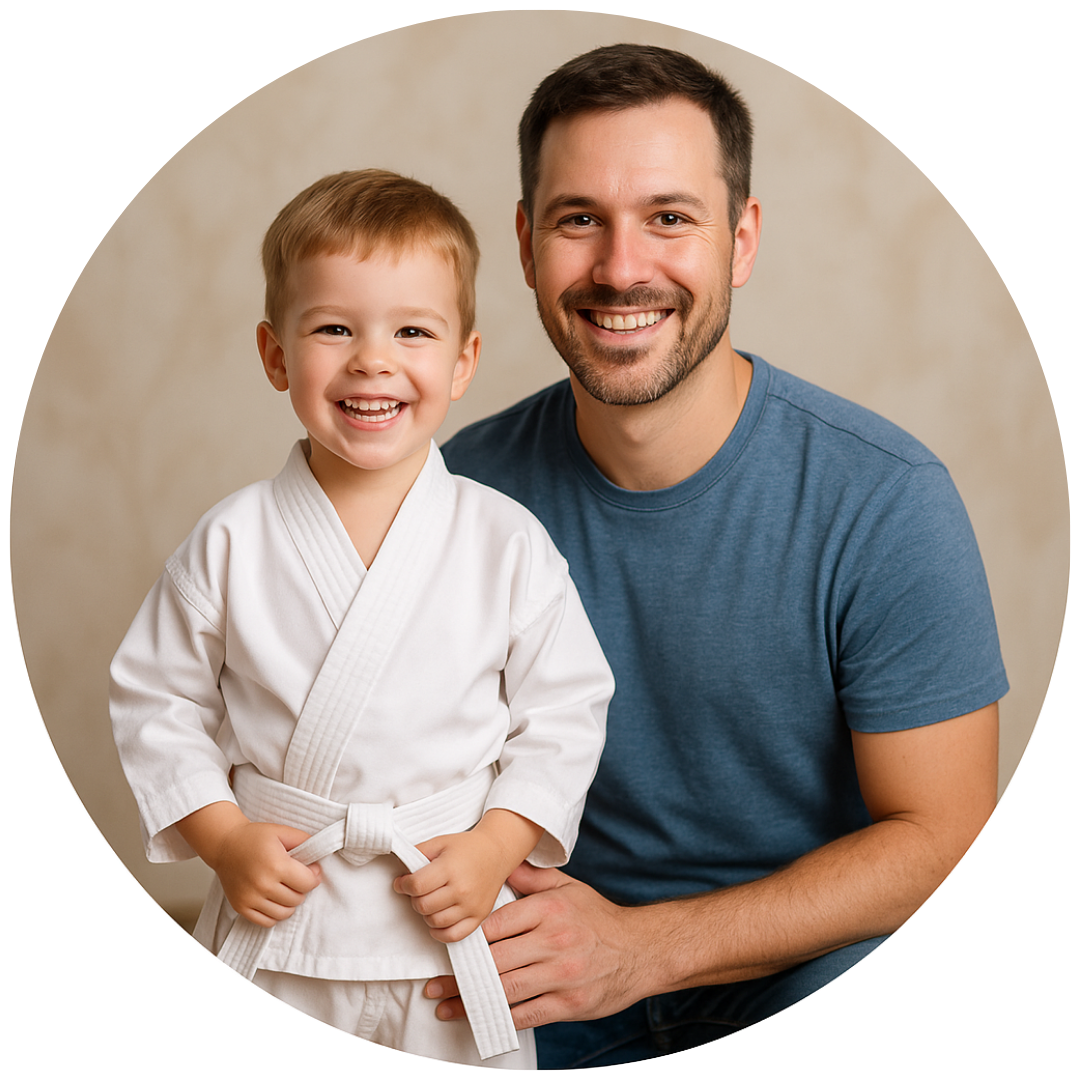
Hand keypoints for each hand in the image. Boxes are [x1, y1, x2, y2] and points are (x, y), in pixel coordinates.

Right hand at [209, 819, 321, 928]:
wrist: (225, 845)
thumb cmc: (254, 837)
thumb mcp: (283, 831)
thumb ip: (305, 841)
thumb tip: (319, 858)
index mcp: (276, 865)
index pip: (308, 883)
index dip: (314, 876)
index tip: (311, 870)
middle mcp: (263, 884)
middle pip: (297, 899)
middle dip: (302, 888)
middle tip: (296, 877)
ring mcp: (250, 898)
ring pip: (284, 913)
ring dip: (290, 902)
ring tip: (286, 888)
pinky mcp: (241, 907)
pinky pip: (267, 921)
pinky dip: (275, 913)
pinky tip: (275, 899)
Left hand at [394, 830, 508, 942]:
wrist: (496, 852)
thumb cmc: (466, 847)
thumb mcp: (439, 842)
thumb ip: (417, 853)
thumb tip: (400, 870)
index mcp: (449, 868)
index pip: (416, 886)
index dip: (403, 885)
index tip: (402, 882)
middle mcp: (461, 889)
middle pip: (423, 906)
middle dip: (414, 898)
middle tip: (418, 890)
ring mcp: (471, 906)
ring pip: (435, 922)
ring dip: (426, 913)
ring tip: (430, 900)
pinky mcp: (479, 916)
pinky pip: (453, 936)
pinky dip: (440, 932)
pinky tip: (437, 920)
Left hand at [424, 863, 649, 1029]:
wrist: (641, 950)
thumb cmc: (599, 918)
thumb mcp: (568, 887)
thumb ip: (532, 878)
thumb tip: (503, 865)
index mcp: (549, 909)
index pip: (496, 924)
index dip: (467, 938)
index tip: (445, 946)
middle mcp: (554, 941)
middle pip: (495, 960)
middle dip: (460, 974)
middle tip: (433, 981)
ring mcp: (561, 975)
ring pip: (505, 990)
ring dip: (470, 1000)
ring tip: (442, 1004)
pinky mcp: (569, 1004)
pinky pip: (526, 1014)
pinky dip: (498, 1019)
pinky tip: (477, 1019)